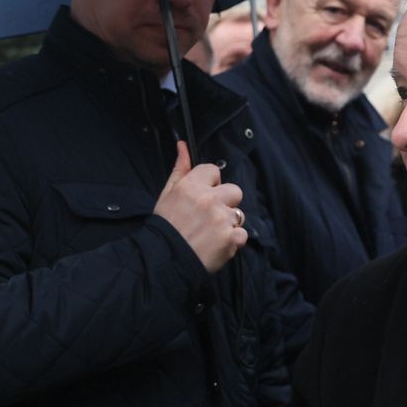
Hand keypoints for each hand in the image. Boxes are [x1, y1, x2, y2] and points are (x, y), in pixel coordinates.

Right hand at [154, 141, 248, 274]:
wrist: (164, 261)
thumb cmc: (164, 227)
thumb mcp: (167, 195)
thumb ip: (180, 170)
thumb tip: (183, 145)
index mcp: (192, 186)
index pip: (214, 171)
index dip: (210, 184)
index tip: (202, 197)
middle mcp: (210, 199)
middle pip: (234, 191)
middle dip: (225, 203)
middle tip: (208, 218)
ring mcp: (223, 219)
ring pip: (238, 214)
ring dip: (228, 224)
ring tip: (210, 234)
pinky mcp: (231, 238)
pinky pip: (242, 234)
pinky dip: (232, 242)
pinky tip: (216, 245)